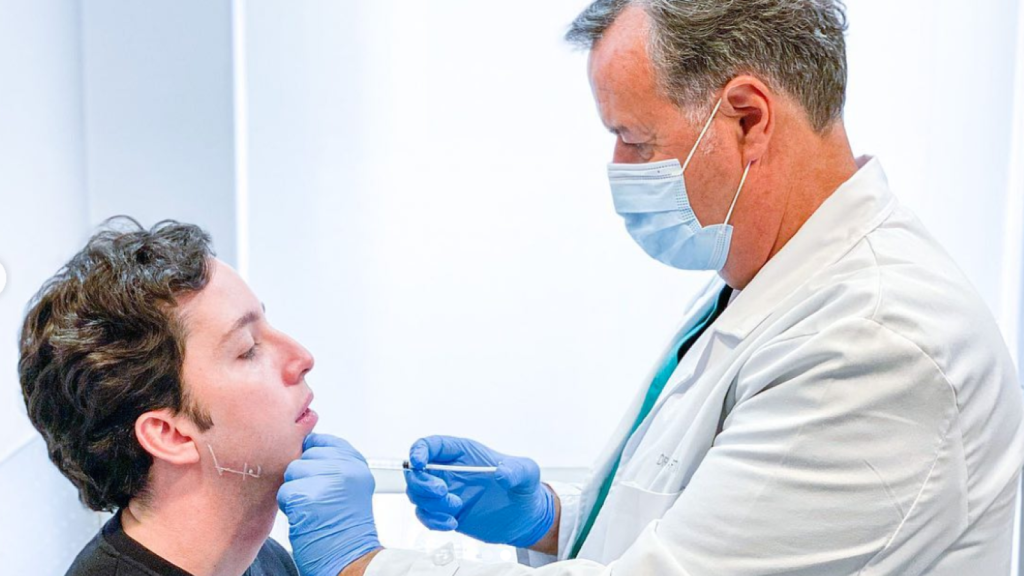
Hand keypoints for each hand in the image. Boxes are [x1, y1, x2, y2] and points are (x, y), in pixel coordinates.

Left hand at [278, 434, 380, 575]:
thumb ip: (334, 462)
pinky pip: (285, 491)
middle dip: (304, 477)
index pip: (323, 441)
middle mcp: (346, 468)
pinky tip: (305, 516)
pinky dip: (289, 506)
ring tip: (312, 508)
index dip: (313, 457)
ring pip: (292, 471)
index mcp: (357, 463)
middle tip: (318, 499)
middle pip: (305, 455)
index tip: (316, 475)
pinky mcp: (308, 496)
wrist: (349, 557)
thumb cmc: (346, 527)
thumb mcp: (352, 485)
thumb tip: (307, 444)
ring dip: (295, 491)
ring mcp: (328, 480)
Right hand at [405, 436, 554, 547]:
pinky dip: (433, 521)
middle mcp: (449, 471)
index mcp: (462, 452)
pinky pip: (425, 515)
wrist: (524, 517)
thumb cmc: (523, 487)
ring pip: (417, 495)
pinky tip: (452, 523)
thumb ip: (515, 470)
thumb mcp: (527, 473)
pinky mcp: (445, 513)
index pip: (430, 445)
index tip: (419, 462)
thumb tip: (501, 474)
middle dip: (422, 483)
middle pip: (416, 472)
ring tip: (456, 509)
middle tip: (443, 492)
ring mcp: (445, 492)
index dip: (419, 451)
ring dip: (431, 504)